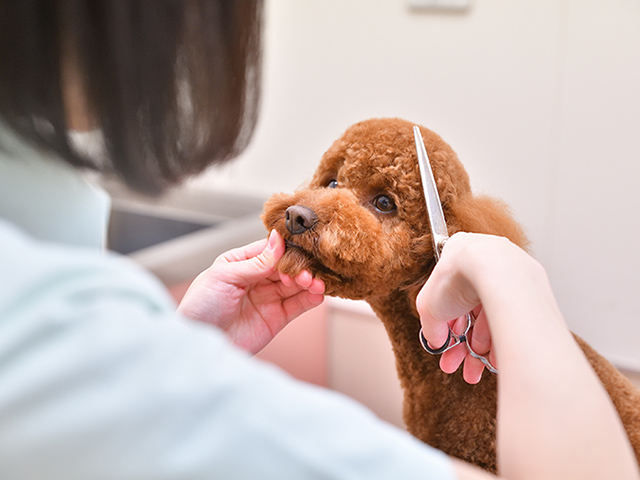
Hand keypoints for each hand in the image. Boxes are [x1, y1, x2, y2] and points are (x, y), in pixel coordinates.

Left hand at [177, 230, 324, 353]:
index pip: (272, 249)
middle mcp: (258, 278)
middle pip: (288, 266)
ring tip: (315, 282)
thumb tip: (277, 239)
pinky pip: (299, 305)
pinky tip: (318, 293)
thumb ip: (255, 261)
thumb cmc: (200, 307)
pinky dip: (311, 298)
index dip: (287, 250)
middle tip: (306, 272)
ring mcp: (269, 297)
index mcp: (242, 262)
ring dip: (310, 281)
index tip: (299, 250)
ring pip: (297, 285)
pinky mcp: (277, 318)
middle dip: (301, 266)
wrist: (200, 345)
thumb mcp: (224, 276)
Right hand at [416, 233, 550, 383]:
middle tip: (458, 367)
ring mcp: (509, 275)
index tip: (443, 347)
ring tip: (475, 371)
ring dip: (481, 349)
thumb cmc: (459, 277)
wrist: (496, 270)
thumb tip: (436, 341)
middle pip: (471, 312)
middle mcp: (486, 262)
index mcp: (458, 256)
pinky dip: (503, 341)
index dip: (445, 327)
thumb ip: (431, 326)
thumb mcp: (429, 306)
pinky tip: (494, 362)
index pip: (448, 298)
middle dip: (462, 346)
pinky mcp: (529, 289)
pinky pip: (512, 319)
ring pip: (493, 319)